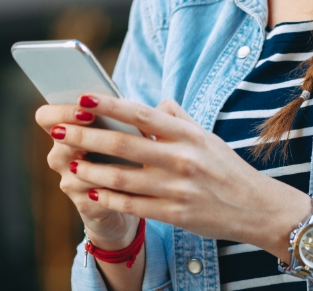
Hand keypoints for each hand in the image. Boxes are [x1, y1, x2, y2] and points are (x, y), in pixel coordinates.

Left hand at [45, 93, 310, 254]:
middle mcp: (179, 158)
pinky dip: (108, 198)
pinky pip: (134, 205)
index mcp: (185, 133)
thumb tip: (151, 103)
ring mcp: (176, 188)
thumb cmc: (224, 165)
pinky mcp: (174, 214)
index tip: (81, 98)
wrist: (255, 206)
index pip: (139, 114)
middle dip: (86, 136)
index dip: (108, 106)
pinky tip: (89, 190)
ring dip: (90, 170)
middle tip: (58, 128)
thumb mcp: (205, 134)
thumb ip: (176, 117)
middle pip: (123, 144)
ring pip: (122, 178)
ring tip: (66, 162)